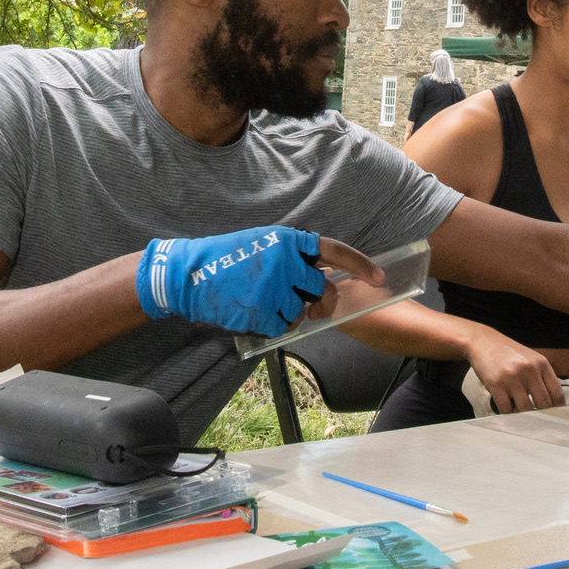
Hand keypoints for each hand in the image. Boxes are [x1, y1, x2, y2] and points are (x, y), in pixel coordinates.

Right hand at [135, 228, 382, 337]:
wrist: (190, 274)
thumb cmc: (227, 257)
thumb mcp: (264, 244)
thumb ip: (293, 256)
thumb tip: (324, 273)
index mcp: (288, 241)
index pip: (335, 251)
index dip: (360, 265)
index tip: (378, 278)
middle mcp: (286, 262)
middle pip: (323, 290)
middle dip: (318, 302)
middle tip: (305, 304)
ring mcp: (274, 288)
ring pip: (302, 312)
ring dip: (289, 314)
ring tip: (264, 302)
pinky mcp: (261, 311)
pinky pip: (283, 327)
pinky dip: (274, 325)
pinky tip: (255, 312)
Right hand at [464, 331, 564, 413]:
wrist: (482, 341)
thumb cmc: (507, 353)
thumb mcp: (530, 359)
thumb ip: (541, 377)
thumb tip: (552, 404)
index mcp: (541, 364)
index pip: (557, 393)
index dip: (558, 409)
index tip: (554, 416)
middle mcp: (529, 370)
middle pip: (544, 404)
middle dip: (542, 416)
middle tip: (538, 421)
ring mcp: (512, 377)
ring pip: (525, 409)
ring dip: (524, 416)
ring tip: (521, 415)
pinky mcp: (496, 384)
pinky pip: (506, 409)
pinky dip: (508, 413)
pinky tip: (507, 409)